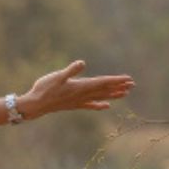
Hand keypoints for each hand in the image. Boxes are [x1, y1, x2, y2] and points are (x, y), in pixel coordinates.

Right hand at [19, 60, 134, 117]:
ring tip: (125, 93)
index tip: (128, 79)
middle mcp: (82, 95)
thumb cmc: (44, 89)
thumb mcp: (57, 76)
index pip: (102, 82)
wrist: (36, 105)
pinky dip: (99, 104)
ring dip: (113, 95)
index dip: (116, 80)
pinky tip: (106, 106)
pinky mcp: (74, 105)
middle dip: (118, 87)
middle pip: (104, 90)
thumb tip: (82, 63)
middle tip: (132, 84)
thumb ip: (70, 71)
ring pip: (100, 97)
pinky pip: (90, 105)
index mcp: (81, 86)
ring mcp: (79, 101)